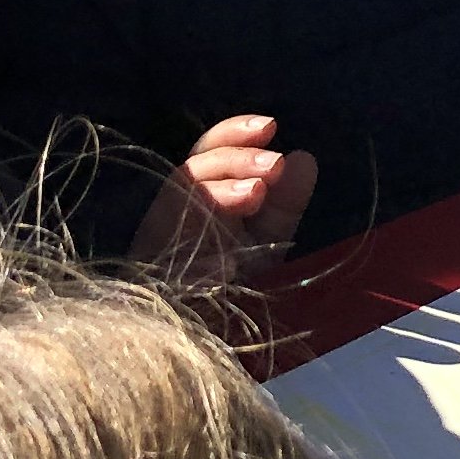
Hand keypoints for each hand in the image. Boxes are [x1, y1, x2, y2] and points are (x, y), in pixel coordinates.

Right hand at [128, 114, 318, 294]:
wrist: (200, 331)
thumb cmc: (231, 277)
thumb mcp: (266, 236)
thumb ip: (285, 202)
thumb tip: (304, 158)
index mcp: (199, 194)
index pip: (209, 151)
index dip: (234, 134)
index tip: (270, 126)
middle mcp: (174, 213)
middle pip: (192, 170)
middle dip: (234, 160)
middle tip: (273, 165)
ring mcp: (160, 246)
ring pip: (175, 204)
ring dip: (218, 193)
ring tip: (255, 194)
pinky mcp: (155, 281)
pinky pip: (171, 261)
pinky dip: (199, 260)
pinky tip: (229, 263)